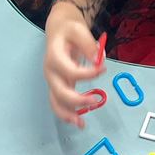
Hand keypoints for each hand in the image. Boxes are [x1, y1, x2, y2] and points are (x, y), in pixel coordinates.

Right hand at [44, 5, 105, 127]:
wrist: (58, 30)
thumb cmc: (68, 30)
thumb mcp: (79, 30)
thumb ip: (88, 44)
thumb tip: (98, 60)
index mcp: (54, 56)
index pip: (70, 70)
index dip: (87, 74)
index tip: (103, 70)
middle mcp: (50, 72)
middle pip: (59, 91)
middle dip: (76, 100)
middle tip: (95, 100)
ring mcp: (53, 81)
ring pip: (56, 102)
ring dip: (68, 114)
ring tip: (82, 124)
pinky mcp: (58, 86)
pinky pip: (59, 102)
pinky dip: (67, 113)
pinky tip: (78, 120)